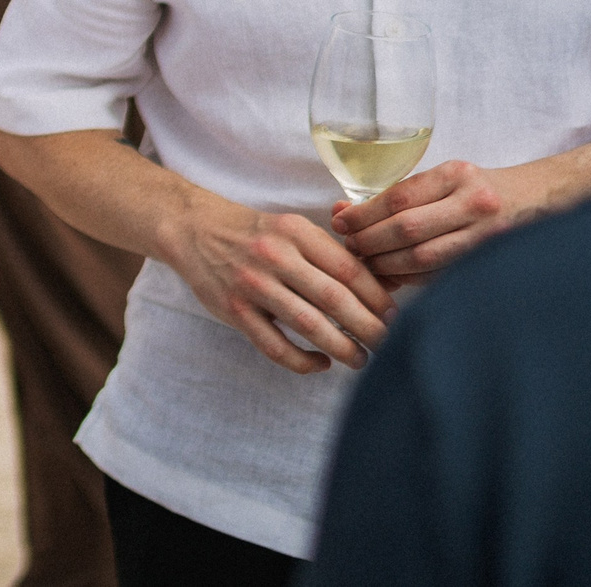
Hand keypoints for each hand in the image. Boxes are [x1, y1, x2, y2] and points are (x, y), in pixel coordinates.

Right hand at [162, 199, 393, 373]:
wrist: (194, 229)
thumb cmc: (255, 233)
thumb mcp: (291, 227)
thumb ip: (327, 253)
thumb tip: (378, 287)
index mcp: (295, 232)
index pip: (348, 269)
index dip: (376, 297)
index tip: (395, 316)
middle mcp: (274, 256)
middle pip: (334, 299)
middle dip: (368, 327)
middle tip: (389, 345)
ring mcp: (252, 285)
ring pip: (308, 325)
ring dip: (342, 348)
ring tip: (361, 360)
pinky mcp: (234, 310)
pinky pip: (275, 346)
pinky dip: (303, 361)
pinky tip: (320, 363)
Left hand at [332, 160, 531, 283]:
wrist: (534, 200)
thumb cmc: (475, 189)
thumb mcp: (441, 178)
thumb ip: (397, 196)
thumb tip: (342, 213)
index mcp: (456, 175)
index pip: (399, 198)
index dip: (363, 214)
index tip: (340, 223)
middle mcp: (474, 203)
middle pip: (408, 229)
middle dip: (370, 241)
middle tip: (350, 246)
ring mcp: (485, 235)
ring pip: (423, 257)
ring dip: (387, 264)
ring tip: (367, 262)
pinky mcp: (489, 260)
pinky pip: (439, 274)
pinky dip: (410, 276)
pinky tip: (393, 274)